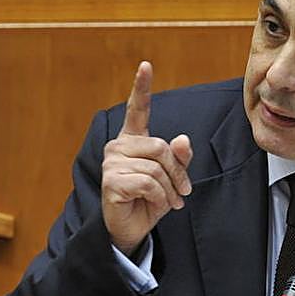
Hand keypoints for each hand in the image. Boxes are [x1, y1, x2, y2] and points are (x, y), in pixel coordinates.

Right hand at [101, 61, 192, 255]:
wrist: (131, 229)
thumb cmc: (149, 201)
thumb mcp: (172, 178)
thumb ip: (179, 158)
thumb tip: (183, 140)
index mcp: (133, 140)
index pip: (136, 110)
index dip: (141, 87)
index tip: (145, 65)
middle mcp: (118, 146)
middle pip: (161, 147)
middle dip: (178, 173)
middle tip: (182, 193)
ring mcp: (112, 163)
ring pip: (156, 168)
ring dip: (170, 190)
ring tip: (168, 202)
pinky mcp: (111, 181)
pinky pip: (148, 183)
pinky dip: (159, 198)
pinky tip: (155, 205)